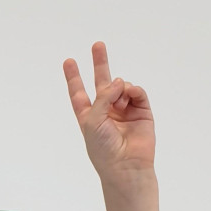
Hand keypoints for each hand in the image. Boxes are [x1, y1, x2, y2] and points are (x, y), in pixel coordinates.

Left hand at [62, 42, 154, 182]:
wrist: (126, 166)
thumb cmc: (104, 149)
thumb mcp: (93, 121)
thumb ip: (102, 97)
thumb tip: (120, 81)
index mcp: (89, 116)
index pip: (79, 94)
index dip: (74, 78)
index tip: (69, 61)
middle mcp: (106, 111)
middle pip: (102, 82)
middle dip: (100, 64)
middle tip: (98, 45)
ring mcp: (125, 110)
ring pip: (121, 86)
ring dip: (119, 88)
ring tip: (119, 100)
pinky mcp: (141, 111)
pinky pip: (137, 92)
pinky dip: (133, 90)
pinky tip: (129, 94)